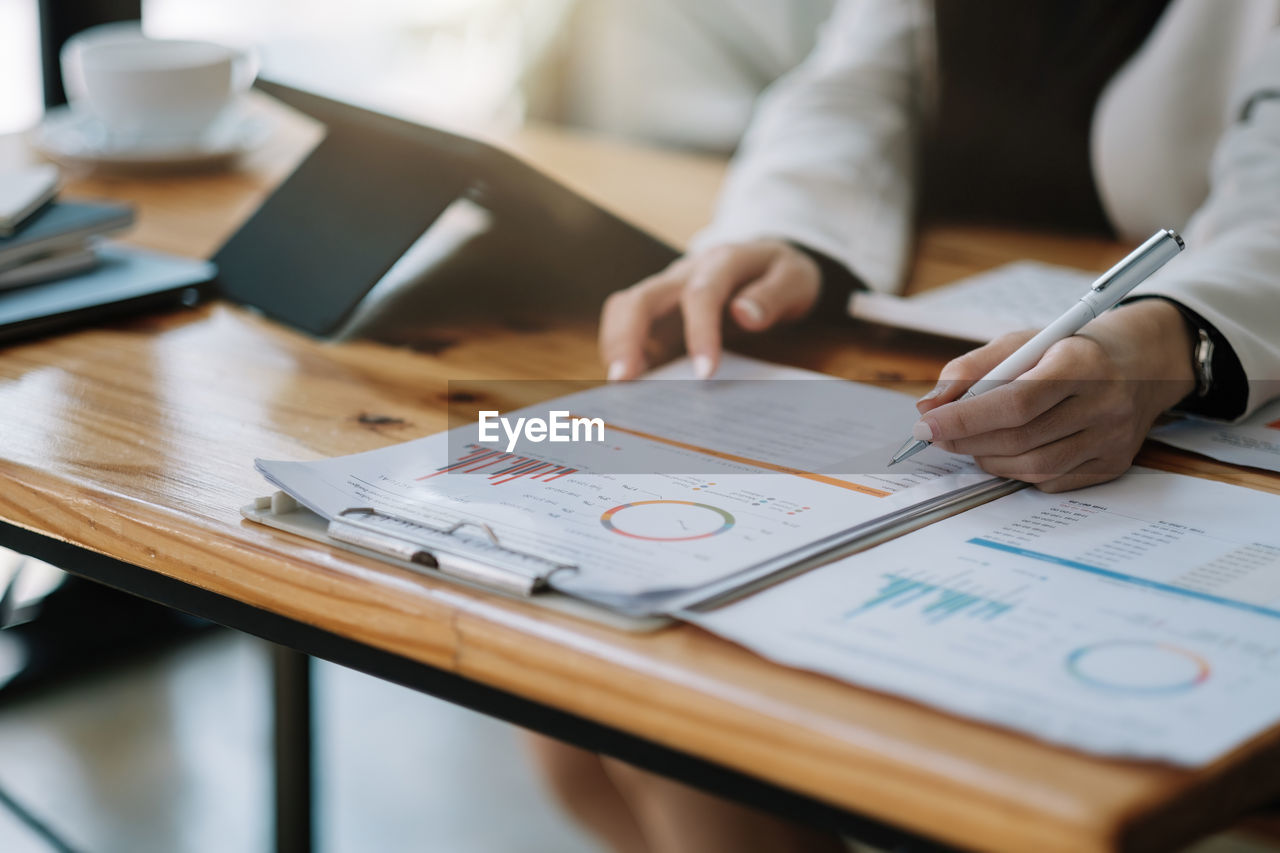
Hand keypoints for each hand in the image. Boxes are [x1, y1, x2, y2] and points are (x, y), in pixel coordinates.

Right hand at [598, 239, 821, 379]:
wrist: (765, 261)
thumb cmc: (780, 275)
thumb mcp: (795, 279)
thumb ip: (774, 295)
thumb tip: (744, 313)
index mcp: (721, 262)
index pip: (701, 293)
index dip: (700, 332)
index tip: (705, 374)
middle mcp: (683, 274)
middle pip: (641, 298)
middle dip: (627, 338)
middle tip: (624, 380)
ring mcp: (664, 292)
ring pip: (623, 309)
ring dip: (615, 346)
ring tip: (620, 386)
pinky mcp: (656, 313)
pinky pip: (626, 329)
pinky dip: (622, 355)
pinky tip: (630, 386)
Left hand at [914, 300, 1196, 491]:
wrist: (1140, 366)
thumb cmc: (1067, 351)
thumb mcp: (1020, 343)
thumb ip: (970, 370)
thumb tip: (929, 407)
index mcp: (1081, 364)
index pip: (1016, 401)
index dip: (966, 418)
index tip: (926, 425)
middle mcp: (1105, 405)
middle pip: (1021, 438)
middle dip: (967, 441)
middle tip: (936, 436)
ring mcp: (1113, 440)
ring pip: (1034, 467)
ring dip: (988, 459)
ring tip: (968, 443)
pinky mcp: (1113, 465)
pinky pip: (1051, 480)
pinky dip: (1016, 470)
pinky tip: (1005, 453)